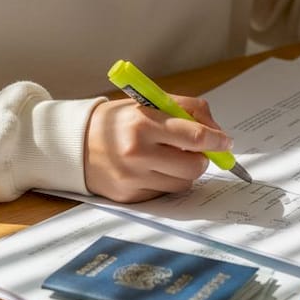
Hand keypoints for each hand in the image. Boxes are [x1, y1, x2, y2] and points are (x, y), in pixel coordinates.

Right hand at [83, 96, 232, 202]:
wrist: (74, 144)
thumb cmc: (118, 121)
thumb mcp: (149, 103)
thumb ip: (186, 109)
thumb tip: (217, 132)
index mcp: (144, 123)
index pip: (195, 136)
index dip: (217, 141)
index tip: (226, 142)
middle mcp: (137, 152)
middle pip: (194, 166)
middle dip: (202, 159)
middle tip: (195, 152)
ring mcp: (133, 177)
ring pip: (183, 183)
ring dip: (184, 172)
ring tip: (169, 158)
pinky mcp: (129, 197)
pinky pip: (164, 194)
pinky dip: (165, 182)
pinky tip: (150, 170)